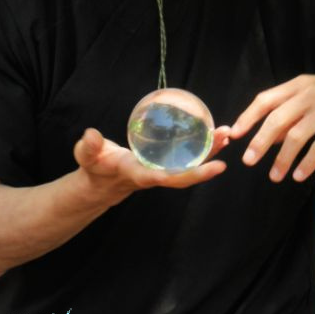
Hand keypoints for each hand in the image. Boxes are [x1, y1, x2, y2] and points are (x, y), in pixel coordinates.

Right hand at [72, 126, 229, 205]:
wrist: (102, 180)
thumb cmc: (95, 167)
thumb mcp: (87, 158)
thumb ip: (88, 148)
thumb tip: (89, 134)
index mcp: (139, 175)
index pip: (164, 178)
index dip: (186, 174)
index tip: (207, 167)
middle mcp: (156, 176)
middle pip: (184, 175)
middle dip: (205, 166)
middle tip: (225, 149)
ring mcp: (163, 171)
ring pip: (191, 164)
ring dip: (210, 151)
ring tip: (227, 133)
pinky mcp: (167, 162)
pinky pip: (188, 155)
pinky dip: (204, 146)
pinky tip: (217, 133)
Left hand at [228, 70, 314, 181]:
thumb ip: (292, 111)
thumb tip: (267, 137)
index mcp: (300, 85)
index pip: (266, 99)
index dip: (248, 117)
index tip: (234, 134)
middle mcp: (310, 95)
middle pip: (276, 119)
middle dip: (259, 142)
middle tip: (249, 161)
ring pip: (296, 137)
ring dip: (282, 159)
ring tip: (274, 176)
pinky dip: (306, 163)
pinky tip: (299, 175)